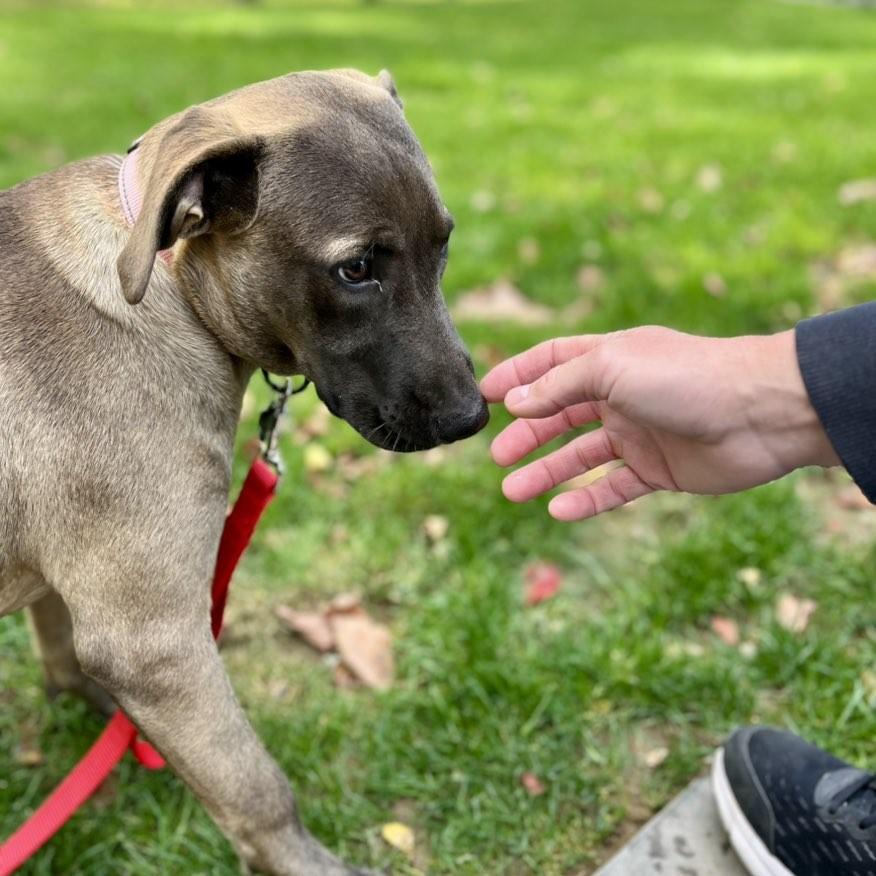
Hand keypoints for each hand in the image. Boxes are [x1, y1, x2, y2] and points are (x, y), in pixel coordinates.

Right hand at [481, 327, 838, 520]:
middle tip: (498, 457)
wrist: (762, 413)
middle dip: (527, 434)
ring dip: (547, 473)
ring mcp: (639, 434)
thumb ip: (559, 386)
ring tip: (513, 491)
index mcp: (610, 359)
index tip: (485, 394)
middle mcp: (621, 395)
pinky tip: (559, 510)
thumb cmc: (686, 377)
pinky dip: (585, 499)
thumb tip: (515, 400)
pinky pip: (613, 487)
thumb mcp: (611, 368)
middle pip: (561, 415)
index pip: (552, 362)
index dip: (518, 375)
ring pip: (581, 456)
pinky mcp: (659, 470)